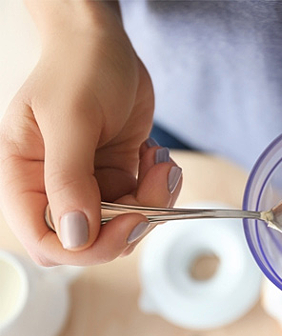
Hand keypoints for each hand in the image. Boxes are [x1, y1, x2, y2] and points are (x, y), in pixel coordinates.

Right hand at [0, 3, 181, 265]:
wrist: (104, 44)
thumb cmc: (79, 69)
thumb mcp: (72, 120)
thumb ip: (69, 180)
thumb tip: (77, 238)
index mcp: (25, 177)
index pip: (46, 241)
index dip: (87, 248)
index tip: (128, 222)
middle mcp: (54, 187)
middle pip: (92, 239)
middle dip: (132, 220)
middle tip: (157, 184)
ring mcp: (88, 183)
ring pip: (124, 223)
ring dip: (154, 201)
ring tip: (161, 161)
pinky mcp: (116, 175)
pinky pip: (142, 201)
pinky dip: (159, 187)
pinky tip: (158, 156)